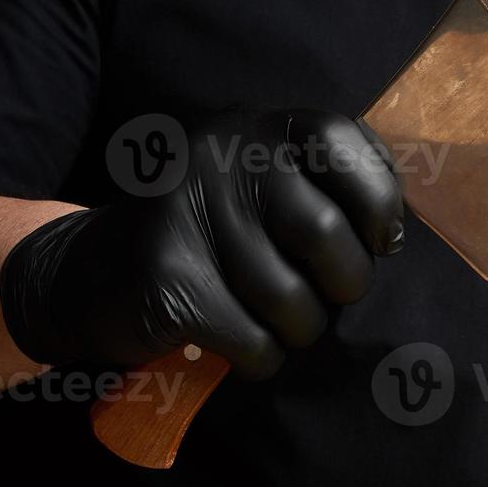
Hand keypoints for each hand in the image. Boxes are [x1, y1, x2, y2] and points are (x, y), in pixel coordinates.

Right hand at [0, 110, 402, 378]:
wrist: (90, 276)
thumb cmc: (211, 238)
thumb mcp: (265, 189)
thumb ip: (329, 187)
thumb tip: (397, 233)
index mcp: (258, 127)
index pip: (342, 141)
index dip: (378, 199)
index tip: (380, 240)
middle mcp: (221, 155)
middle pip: (324, 235)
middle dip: (344, 285)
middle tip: (326, 296)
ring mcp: (186, 213)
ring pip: (291, 301)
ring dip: (298, 330)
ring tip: (276, 322)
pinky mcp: (166, 278)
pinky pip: (254, 341)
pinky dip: (261, 359)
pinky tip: (240, 346)